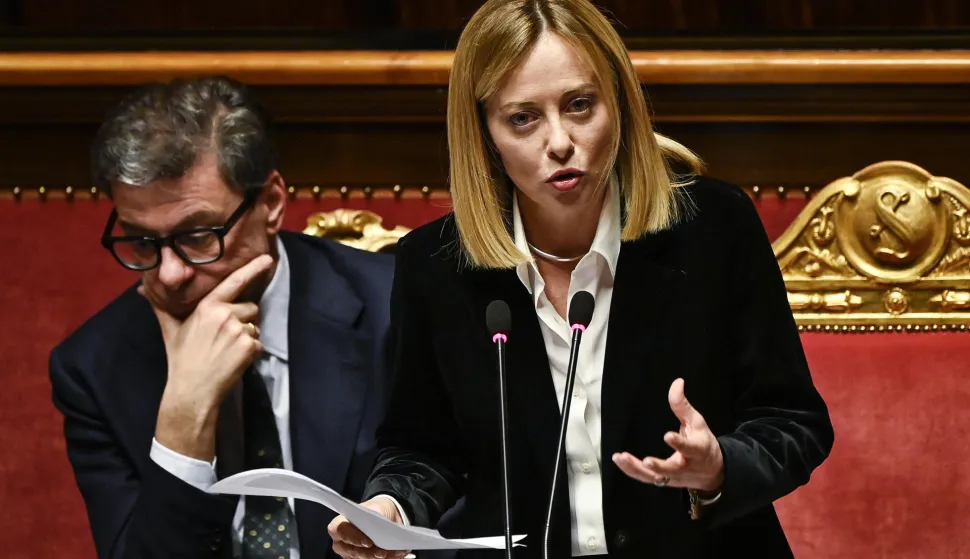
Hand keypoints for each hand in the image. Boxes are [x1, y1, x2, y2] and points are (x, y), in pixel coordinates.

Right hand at [150, 254, 273, 460]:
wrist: (192, 389)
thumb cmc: (181, 358)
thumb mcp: (170, 329)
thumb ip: (161, 306)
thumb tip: (141, 290)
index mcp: (207, 306)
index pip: (234, 282)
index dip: (252, 269)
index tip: (267, 258)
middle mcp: (225, 314)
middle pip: (250, 307)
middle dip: (243, 318)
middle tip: (225, 337)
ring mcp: (239, 331)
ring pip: (255, 325)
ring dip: (247, 336)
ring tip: (227, 349)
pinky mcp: (250, 347)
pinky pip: (259, 343)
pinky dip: (251, 352)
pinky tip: (234, 360)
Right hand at [328, 497, 408, 558]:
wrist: (383, 516)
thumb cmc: (375, 510)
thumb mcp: (376, 507)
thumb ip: (376, 515)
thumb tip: (382, 525)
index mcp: (339, 525)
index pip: (342, 532)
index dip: (354, 538)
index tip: (368, 542)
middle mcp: (341, 543)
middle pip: (353, 552)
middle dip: (370, 554)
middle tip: (383, 553)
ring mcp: (350, 554)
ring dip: (381, 558)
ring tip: (397, 552)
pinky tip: (397, 554)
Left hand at [612, 378, 723, 492]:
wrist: (713, 472)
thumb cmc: (703, 443)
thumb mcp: (697, 423)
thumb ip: (683, 405)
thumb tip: (677, 382)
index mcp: (697, 451)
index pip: (689, 448)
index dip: (679, 442)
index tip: (667, 436)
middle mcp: (685, 467)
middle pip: (671, 469)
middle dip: (659, 466)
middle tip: (646, 461)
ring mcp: (673, 477)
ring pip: (655, 477)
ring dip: (636, 469)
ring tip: (621, 457)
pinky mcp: (663, 481)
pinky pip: (646, 478)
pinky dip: (632, 471)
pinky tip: (619, 460)